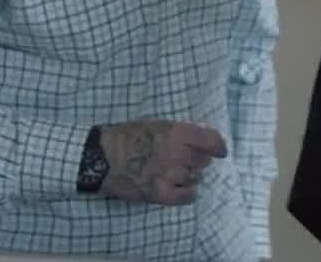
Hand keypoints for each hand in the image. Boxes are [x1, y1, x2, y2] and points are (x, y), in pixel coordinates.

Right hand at [99, 119, 227, 204]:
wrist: (101, 157)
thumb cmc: (126, 137)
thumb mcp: (156, 124)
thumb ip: (179, 133)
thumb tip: (200, 141)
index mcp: (178, 133)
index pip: (212, 141)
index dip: (218, 147)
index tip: (219, 151)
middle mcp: (178, 153)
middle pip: (203, 161)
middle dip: (197, 160)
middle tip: (183, 160)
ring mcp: (170, 174)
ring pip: (195, 178)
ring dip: (189, 176)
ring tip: (174, 173)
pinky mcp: (160, 193)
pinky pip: (186, 196)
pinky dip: (187, 194)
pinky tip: (181, 190)